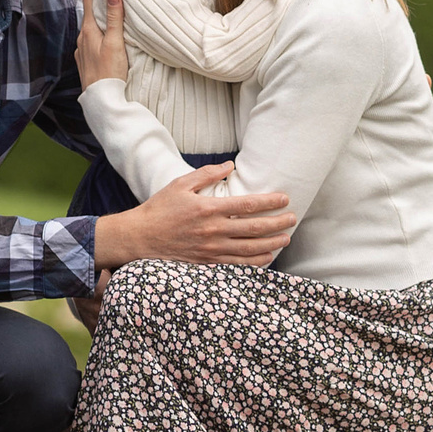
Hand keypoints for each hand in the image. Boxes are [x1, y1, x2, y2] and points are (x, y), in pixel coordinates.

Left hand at [76, 0, 127, 85]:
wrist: (101, 101)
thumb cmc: (110, 72)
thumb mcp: (115, 43)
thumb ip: (113, 18)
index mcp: (88, 31)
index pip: (88, 0)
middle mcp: (82, 39)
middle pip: (89, 13)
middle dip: (100, 2)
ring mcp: (82, 51)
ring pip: (91, 28)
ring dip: (100, 19)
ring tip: (114, 13)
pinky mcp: (86, 62)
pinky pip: (92, 41)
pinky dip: (100, 34)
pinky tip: (109, 38)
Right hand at [96, 164, 295, 268]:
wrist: (139, 239)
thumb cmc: (159, 209)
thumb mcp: (180, 184)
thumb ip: (206, 174)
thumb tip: (230, 165)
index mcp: (208, 209)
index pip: (248, 205)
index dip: (270, 202)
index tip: (285, 198)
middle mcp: (213, 231)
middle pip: (255, 228)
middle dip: (278, 223)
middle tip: (293, 218)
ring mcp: (211, 250)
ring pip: (250, 249)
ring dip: (272, 244)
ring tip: (286, 237)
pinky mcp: (207, 264)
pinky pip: (238, 265)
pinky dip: (256, 262)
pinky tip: (268, 257)